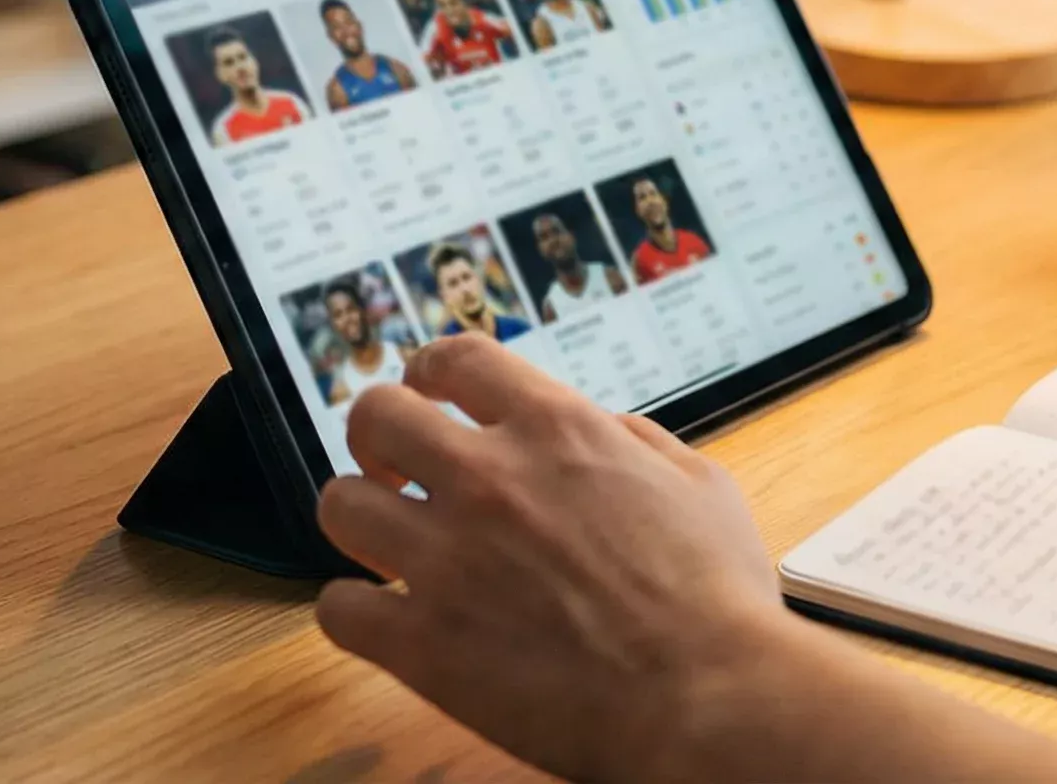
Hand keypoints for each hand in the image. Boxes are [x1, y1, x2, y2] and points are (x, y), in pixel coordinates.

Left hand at [313, 336, 796, 782]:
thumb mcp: (700, 484)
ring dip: (359, 514)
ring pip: (340, 504)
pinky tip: (380, 615)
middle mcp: (489, 478)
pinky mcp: (422, 643)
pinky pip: (338, 608)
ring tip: (382, 537)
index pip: (457, 357)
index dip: (431, 370)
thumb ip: (635, 441)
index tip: (429, 392)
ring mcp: (447, 559)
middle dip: (377, 434)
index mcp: (558, 430)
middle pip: (376, 415)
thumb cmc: (718, 599)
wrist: (706, 699)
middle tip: (393, 464)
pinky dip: (352, 609)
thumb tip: (599, 428)